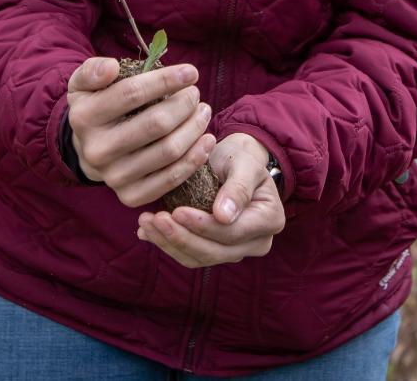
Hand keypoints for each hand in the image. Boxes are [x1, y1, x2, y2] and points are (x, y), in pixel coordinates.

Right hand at [66, 57, 216, 208]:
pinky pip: (171, 179)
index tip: (191, 72)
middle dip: (185, 104)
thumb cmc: (96, 107)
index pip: (131, 94)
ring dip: (195, 128)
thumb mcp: (84, 84)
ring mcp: (113, 177)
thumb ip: (92, 71)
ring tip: (204, 112)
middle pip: (156, 124)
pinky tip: (207, 140)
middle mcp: (97, 150)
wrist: (87, 150)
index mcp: (84, 118)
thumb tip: (111, 67)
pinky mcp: (130, 196)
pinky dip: (195, 158)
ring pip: (168, 151)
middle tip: (195, 94)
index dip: (166, 80)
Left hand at [137, 132, 284, 266]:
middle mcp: (257, 242)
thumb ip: (237, 187)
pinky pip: (191, 256)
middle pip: (216, 252)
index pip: (232, 232)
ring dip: (170, 244)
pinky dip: (168, 245)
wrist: (232, 163)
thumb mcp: (243, 163)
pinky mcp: (216, 251)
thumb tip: (223, 217)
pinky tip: (147, 232)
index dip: (203, 226)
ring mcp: (236, 250)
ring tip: (146, 223)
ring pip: (200, 258)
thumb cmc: (239, 158)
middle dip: (181, 237)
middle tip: (154, 219)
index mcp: (270, 220)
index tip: (177, 211)